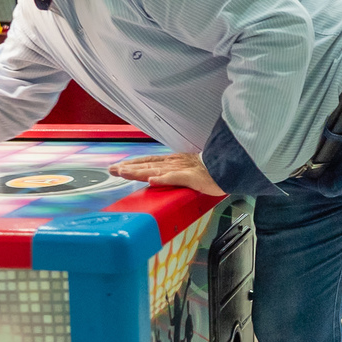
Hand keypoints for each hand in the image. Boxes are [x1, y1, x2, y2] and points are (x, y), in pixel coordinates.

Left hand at [109, 153, 225, 195]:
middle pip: (147, 165)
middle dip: (128, 168)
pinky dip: (162, 178)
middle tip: (111, 170)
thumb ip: (175, 174)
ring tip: (123, 172)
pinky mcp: (191, 177)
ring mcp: (182, 169)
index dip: (133, 164)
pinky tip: (151, 180)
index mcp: (173, 162)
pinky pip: (175, 177)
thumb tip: (159, 178)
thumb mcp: (189, 170)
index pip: (148, 161)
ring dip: (138, 171)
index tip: (118, 167)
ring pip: (155, 169)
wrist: (229, 167)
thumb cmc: (211, 170)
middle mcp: (174, 163)